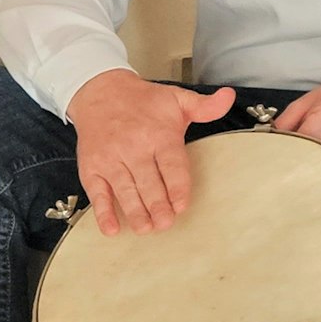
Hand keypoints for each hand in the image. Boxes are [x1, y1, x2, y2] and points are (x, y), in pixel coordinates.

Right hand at [67, 69, 234, 236]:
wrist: (100, 93)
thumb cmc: (144, 101)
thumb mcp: (178, 98)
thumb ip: (205, 106)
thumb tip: (228, 97)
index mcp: (158, 134)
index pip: (171, 164)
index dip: (177, 186)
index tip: (182, 205)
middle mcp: (133, 147)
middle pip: (148, 181)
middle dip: (157, 204)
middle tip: (166, 223)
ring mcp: (110, 159)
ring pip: (124, 189)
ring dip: (135, 211)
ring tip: (146, 229)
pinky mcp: (91, 168)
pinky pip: (97, 192)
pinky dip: (103, 211)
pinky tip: (112, 228)